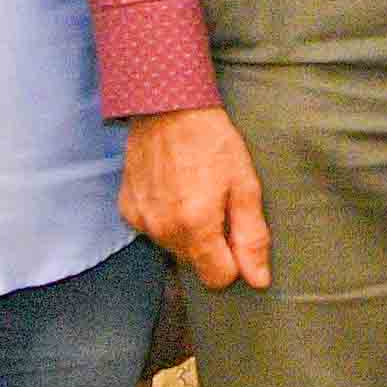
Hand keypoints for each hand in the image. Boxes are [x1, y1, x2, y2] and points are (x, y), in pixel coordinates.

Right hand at [122, 106, 270, 289]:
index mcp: (196, 227)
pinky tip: (174, 189)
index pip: (217, 279)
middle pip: (195, 264)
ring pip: (174, 248)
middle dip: (211, 245)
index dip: (234, 262)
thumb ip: (251, 236)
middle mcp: (163, 230)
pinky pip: (154, 230)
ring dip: (188, 232)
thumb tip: (258, 280)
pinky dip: (166, 218)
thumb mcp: (245, 185)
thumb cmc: (212, 141)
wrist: (167, 106)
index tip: (236, 232)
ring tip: (195, 192)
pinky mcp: (127, 209)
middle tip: (218, 203)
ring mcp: (141, 220)